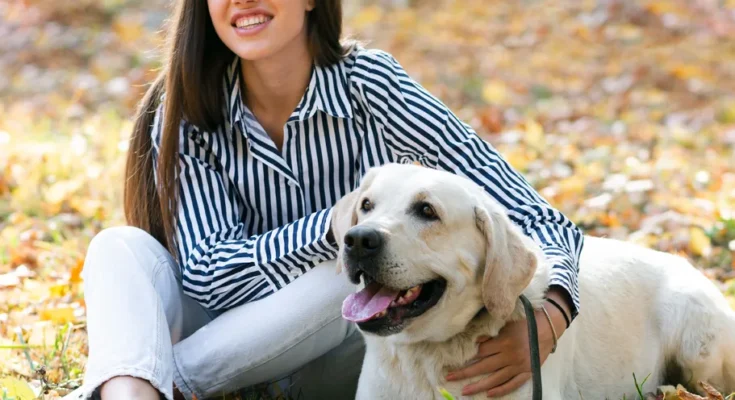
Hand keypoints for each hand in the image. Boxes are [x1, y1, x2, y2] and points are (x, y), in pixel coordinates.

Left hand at [445, 289, 569, 397]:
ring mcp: (519, 366)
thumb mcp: (506, 322)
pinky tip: (489, 394)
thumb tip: (475, 342)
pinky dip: (501, 390)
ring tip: (465, 391)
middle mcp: (510, 356)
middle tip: (449, 377)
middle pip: (483, 367)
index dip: (466, 358)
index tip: (453, 362)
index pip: (480, 353)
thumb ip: (491, 333)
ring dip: (479, 386)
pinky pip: (513, 384)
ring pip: (495, 379)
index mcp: (504, 342)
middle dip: (465, 373)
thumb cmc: (525, 321)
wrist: (549, 326)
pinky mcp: (528, 372)